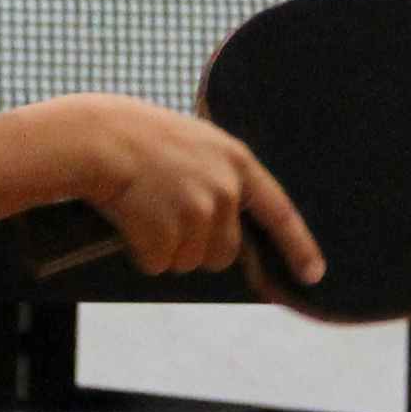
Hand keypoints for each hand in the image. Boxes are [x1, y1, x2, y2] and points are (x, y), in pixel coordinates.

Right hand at [63, 94, 324, 286]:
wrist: (97, 138)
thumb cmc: (136, 137)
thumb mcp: (193, 144)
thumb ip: (219, 176)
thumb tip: (227, 231)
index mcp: (236, 162)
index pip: (279, 212)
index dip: (299, 247)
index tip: (313, 274)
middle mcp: (225, 190)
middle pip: (223, 253)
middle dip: (196, 246)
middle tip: (164, 212)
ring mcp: (197, 213)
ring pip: (187, 262)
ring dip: (163, 247)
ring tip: (143, 207)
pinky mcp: (166, 234)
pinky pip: (156, 265)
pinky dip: (140, 252)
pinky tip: (129, 219)